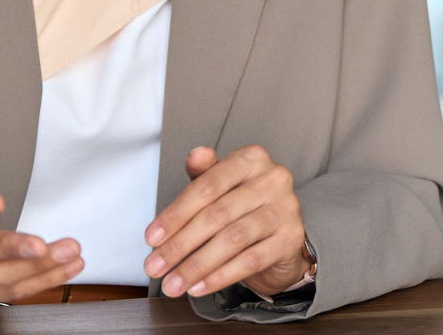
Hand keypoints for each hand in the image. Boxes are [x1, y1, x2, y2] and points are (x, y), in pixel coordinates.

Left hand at [143, 145, 308, 299]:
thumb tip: (193, 155)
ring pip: (232, 240)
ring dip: (196, 265)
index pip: (206, 186)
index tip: (151, 238)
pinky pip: (250, 260)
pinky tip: (199, 286)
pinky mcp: (291, 239)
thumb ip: (203, 172)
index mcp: (251, 158)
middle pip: (216, 215)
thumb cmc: (244, 204)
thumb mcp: (222, 184)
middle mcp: (272, 179)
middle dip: (180, 245)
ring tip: (173, 282)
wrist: (282, 233)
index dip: (175, 214)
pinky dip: (220, 276)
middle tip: (155, 266)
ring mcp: (285, 208)